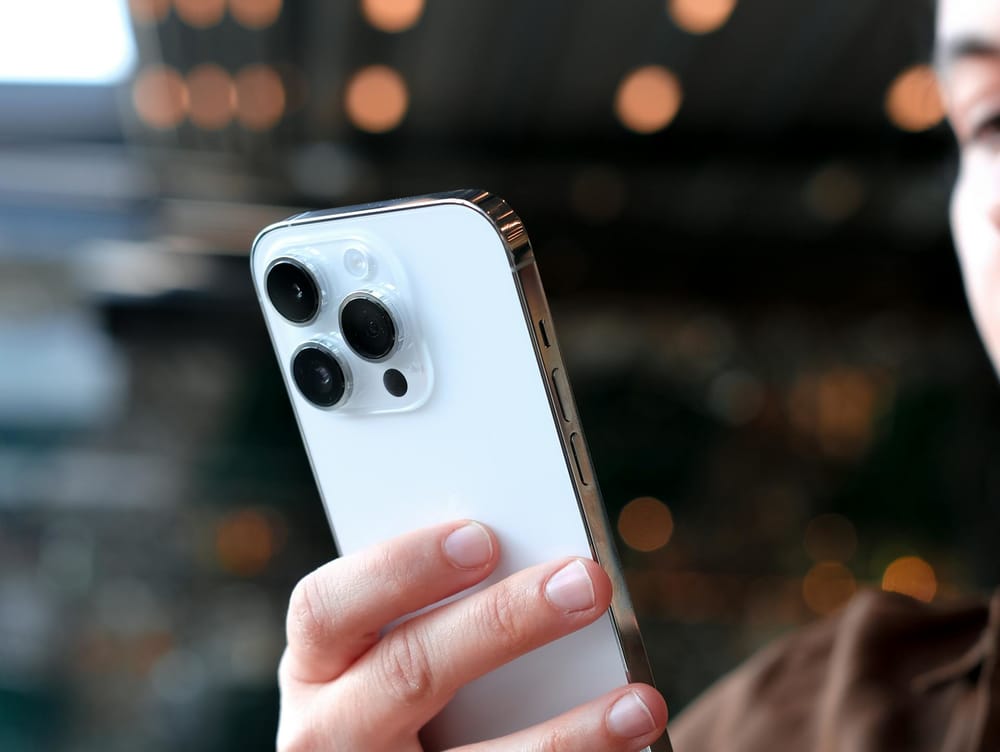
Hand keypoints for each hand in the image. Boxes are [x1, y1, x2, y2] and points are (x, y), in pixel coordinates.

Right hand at [277, 520, 667, 750]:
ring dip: (565, 733)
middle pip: (409, 670)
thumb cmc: (389, 694)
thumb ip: (423, 611)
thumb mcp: (377, 655)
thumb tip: (533, 558)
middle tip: (586, 582)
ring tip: (639, 703)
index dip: (403, 567)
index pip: (328, 606)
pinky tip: (626, 746)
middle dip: (502, 622)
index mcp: (315, 666)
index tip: (482, 536)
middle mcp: (327, 732)